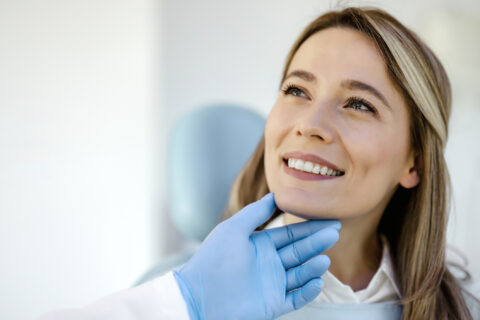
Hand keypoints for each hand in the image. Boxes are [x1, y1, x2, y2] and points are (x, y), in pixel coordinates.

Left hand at [173, 192, 340, 319]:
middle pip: (299, 251)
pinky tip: (317, 282)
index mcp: (259, 245)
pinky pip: (295, 298)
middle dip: (316, 242)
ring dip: (313, 267)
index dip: (308, 227)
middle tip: (335, 232)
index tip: (328, 219)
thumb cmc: (213, 260)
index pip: (290, 234)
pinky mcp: (272, 305)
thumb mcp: (233, 229)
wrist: (199, 297)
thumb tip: (275, 194)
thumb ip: (255, 213)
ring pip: (300, 274)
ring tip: (324, 259)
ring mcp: (271, 285)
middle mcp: (268, 264)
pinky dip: (307, 292)